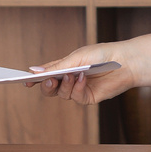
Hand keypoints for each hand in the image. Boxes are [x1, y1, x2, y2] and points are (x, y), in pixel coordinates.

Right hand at [29, 31, 150, 105]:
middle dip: (46, 86)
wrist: (125, 61)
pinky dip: (77, 88)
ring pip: (62, 94)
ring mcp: (79, 89)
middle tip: (49, 80)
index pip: (45, 74)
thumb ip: (57, 66)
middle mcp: (70, 79)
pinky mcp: (89, 97)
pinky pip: (76, 97)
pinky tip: (82, 79)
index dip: (34, 78)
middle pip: (50, 88)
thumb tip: (34, 70)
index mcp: (65, 67)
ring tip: (72, 75)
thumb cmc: (102, 54)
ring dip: (64, 85)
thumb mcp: (77, 57)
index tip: (25, 80)